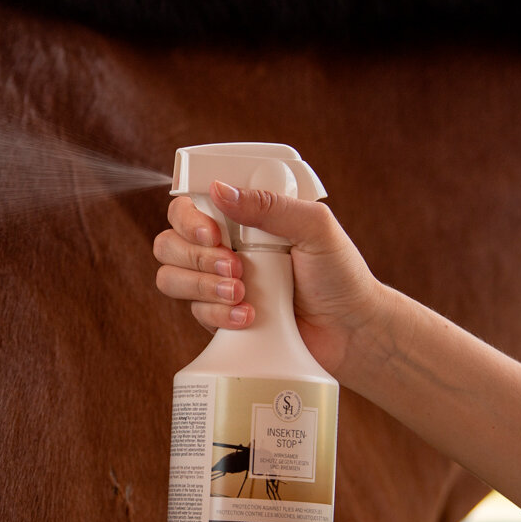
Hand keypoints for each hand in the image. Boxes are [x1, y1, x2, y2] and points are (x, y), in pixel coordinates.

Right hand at [152, 179, 389, 376]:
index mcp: (243, 218)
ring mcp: (219, 284)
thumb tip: (220, 190)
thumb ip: (270, 206)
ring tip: (241, 292)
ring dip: (202, 285)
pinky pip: (195, 312)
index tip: (213, 233)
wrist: (351, 330)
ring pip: (170, 278)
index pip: (189, 206)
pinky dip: (219, 314)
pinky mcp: (221, 318)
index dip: (188, 218)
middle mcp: (224, 247)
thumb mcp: (315, 228)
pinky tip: (249, 316)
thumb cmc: (340, 274)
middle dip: (196, 256)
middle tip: (235, 266)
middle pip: (169, 242)